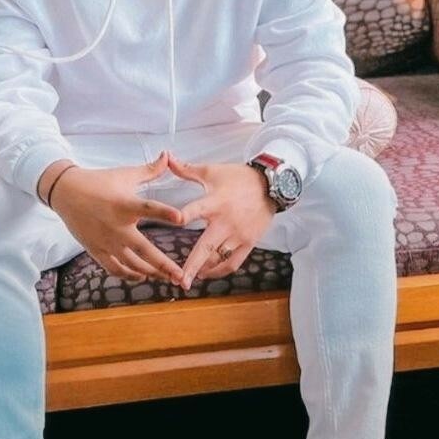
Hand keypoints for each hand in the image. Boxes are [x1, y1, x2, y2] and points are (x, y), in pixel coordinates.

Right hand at [50, 150, 185, 283]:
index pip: (149, 208)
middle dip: (163, 265)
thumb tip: (168, 155)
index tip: (181, 218)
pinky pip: (115, 268)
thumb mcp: (124, 175)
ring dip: (150, 272)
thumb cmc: (98, 181)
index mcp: (125, 205)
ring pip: (131, 264)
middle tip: (180, 276)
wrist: (65, 192)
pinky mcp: (96, 250)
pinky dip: (129, 275)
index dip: (165, 213)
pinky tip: (142, 276)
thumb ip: (149, 170)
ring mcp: (106, 241)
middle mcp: (116, 226)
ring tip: (167, 278)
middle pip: (144, 250)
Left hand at [168, 154, 276, 289]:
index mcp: (215, 202)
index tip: (174, 222)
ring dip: (203, 270)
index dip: (184, 215)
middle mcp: (227, 221)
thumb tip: (167, 157)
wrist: (271, 186)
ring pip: (219, 259)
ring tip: (189, 279)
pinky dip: (219, 270)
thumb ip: (187, 170)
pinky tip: (207, 274)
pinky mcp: (249, 242)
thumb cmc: (239, 178)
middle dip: (192, 266)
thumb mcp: (213, 171)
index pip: (196, 210)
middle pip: (207, 247)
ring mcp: (239, 234)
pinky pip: (233, 262)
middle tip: (180, 281)